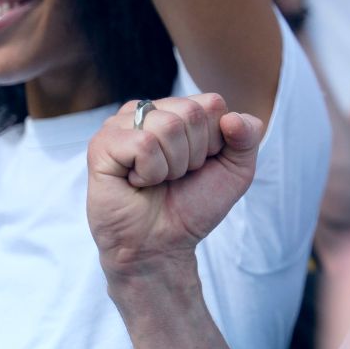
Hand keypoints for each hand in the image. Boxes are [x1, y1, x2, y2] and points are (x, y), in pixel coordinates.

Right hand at [86, 93, 263, 277]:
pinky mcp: (101, 145)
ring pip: (168, 126)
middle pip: (191, 112)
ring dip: (173, 166)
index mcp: (178, 108)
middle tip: (176, 175)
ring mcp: (121, 124)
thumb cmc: (194, 204)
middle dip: (194, 154)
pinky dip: (151, 172)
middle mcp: (148, 110)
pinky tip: (138, 183)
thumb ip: (247, 136)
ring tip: (157, 179)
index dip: (215, 141)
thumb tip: (231, 117)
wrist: (162, 245)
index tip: (200, 164)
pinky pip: (143, 144)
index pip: (212, 103)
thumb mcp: (237, 170)